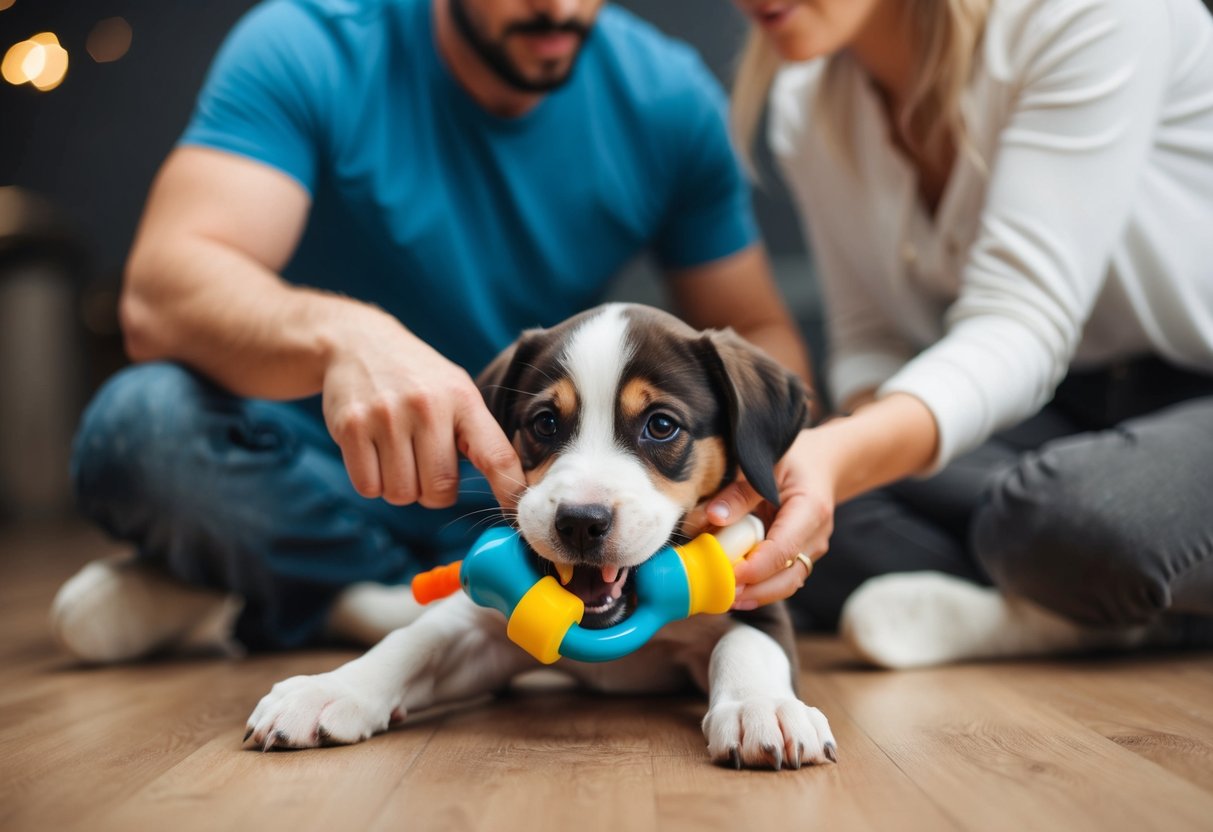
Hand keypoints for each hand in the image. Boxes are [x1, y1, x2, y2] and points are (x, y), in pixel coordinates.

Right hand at [321, 308, 524, 510]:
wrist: (358, 344)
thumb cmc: (418, 380)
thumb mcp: (456, 393)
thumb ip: (480, 438)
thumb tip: (509, 492)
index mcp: (463, 399)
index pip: (496, 456)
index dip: (509, 491)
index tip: (516, 514)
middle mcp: (427, 406)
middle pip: (440, 490)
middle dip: (433, 491)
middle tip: (424, 464)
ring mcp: (386, 416)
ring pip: (402, 494)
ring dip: (401, 488)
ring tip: (398, 454)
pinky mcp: (351, 427)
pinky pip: (369, 488)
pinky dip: (373, 483)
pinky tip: (375, 455)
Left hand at [704, 429, 836, 608]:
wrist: (823, 463)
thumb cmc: (792, 458)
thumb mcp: (765, 464)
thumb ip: (739, 492)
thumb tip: (713, 517)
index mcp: (810, 510)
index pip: (783, 549)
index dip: (755, 567)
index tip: (727, 574)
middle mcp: (815, 536)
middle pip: (788, 577)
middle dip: (755, 590)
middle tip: (721, 595)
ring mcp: (811, 550)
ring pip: (786, 584)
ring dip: (756, 593)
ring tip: (724, 598)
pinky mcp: (801, 556)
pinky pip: (782, 578)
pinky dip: (760, 586)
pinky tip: (735, 588)